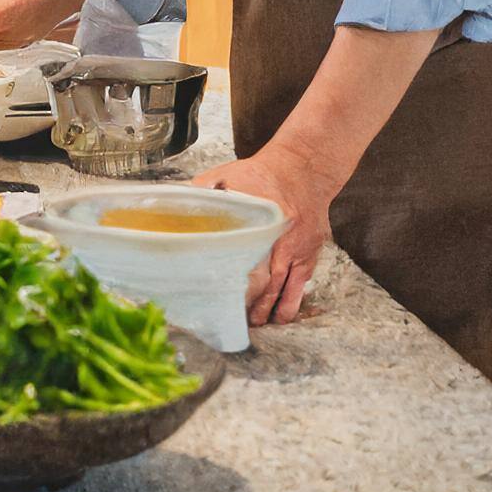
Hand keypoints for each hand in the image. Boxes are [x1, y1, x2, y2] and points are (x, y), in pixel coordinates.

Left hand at [194, 145, 337, 325]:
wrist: (304, 167)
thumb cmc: (262, 172)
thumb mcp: (229, 174)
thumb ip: (205, 189)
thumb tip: (179, 203)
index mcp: (265, 218)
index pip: (250, 254)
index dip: (242, 278)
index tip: (228, 295)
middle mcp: (285, 236)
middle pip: (271, 277)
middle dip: (259, 302)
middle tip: (247, 321)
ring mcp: (301, 246)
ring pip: (290, 284)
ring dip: (278, 306)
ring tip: (265, 323)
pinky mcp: (312, 250)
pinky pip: (304, 279)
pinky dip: (295, 297)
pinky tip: (286, 312)